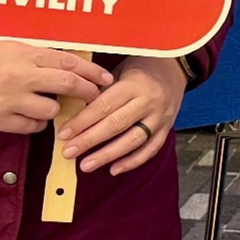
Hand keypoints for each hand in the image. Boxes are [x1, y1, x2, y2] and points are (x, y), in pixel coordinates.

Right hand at [0, 42, 110, 133]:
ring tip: (46, 107)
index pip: (67, 61)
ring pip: (50, 111)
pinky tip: (27, 118)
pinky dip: (34, 125)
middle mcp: (19, 74)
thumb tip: (62, 64)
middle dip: (87, 92)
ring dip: (54, 111)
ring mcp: (8, 99)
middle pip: (67, 84)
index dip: (91, 71)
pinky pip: (30, 128)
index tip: (105, 78)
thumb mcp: (2, 48)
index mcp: (21, 53)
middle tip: (94, 97)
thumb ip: (31, 55)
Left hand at [58, 55, 187, 175]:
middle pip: (116, 125)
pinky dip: (132, 162)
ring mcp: (160, 117)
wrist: (174, 70)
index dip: (82, 121)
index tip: (64, 133)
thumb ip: (102, 90)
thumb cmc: (140, 69)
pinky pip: (150, 149)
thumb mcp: (120, 70)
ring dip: (107, 155)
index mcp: (134, 84)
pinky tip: (114, 169)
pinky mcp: (167, 129)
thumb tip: (73, 112)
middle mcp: (149, 101)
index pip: (104, 106)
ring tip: (86, 165)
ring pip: (133, 141)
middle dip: (89, 141)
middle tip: (69, 152)